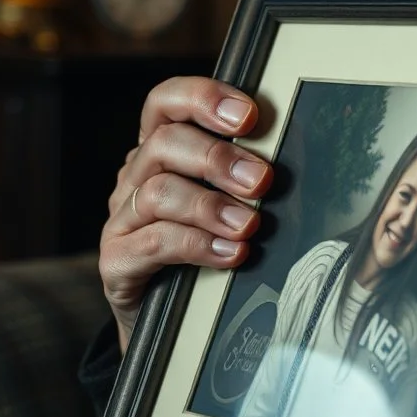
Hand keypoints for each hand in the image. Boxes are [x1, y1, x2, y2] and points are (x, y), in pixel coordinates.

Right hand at [99, 77, 272, 353]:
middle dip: (218, 158)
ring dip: (210, 206)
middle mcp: (135, 176)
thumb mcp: (231, 200)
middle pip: (164, 143)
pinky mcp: (116, 259)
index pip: (167, 101)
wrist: (173, 319)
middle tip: (261, 181)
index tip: (250, 116)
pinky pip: (153, 242)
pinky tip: (231, 252)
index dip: (204, 97)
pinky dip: (197, 244)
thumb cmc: (212, 243)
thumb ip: (248, 171)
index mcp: (162, 148)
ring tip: (249, 225)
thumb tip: (300, 146)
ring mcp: (121, 217)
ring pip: (158, 192)